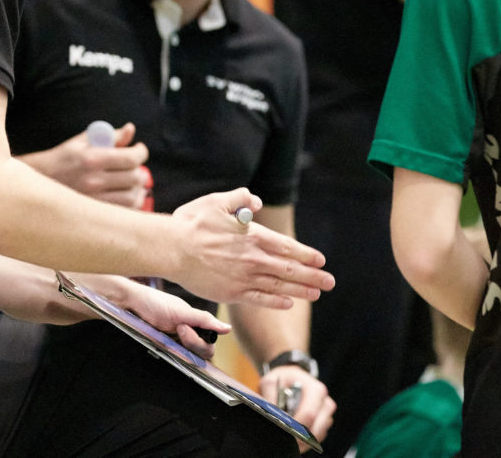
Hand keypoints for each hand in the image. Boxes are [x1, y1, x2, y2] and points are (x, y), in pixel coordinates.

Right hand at [19, 122, 148, 208]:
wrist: (39, 182)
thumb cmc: (63, 158)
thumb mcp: (82, 141)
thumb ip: (109, 135)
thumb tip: (131, 130)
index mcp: (91, 159)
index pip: (130, 158)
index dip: (141, 153)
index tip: (139, 150)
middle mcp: (93, 181)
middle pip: (134, 178)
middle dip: (139, 170)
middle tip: (135, 166)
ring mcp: (93, 200)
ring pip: (133, 198)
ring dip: (138, 189)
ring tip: (134, 182)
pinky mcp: (93, 213)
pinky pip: (124, 212)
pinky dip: (131, 204)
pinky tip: (127, 195)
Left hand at [112, 277, 230, 358]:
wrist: (131, 303)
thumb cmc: (155, 303)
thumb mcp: (182, 311)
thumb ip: (205, 320)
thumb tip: (228, 328)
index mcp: (195, 326)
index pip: (208, 346)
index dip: (199, 343)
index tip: (184, 328)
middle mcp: (186, 336)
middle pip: (199, 354)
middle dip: (191, 343)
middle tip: (177, 329)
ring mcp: (174, 343)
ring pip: (185, 357)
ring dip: (178, 347)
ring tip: (167, 331)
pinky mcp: (161, 348)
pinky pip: (170, 358)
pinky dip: (168, 353)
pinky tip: (161, 341)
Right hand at [167, 188, 333, 307]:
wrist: (170, 249)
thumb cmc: (191, 223)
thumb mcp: (217, 201)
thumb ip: (240, 198)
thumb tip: (255, 201)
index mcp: (252, 236)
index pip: (287, 247)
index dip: (306, 255)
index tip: (320, 260)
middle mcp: (252, 259)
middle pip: (289, 269)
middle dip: (312, 276)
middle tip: (330, 282)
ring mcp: (243, 278)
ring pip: (279, 286)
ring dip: (300, 290)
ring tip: (317, 293)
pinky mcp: (231, 292)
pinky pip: (260, 299)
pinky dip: (276, 301)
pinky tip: (288, 302)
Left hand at [259, 365, 334, 449]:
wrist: (292, 378)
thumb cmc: (282, 379)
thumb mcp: (271, 382)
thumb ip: (270, 398)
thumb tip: (271, 416)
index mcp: (316, 390)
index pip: (309, 414)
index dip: (295, 427)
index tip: (282, 432)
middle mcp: (325, 403)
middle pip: (316, 429)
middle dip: (298, 437)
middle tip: (282, 439)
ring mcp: (326, 415)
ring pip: (317, 436)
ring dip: (302, 440)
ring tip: (285, 436)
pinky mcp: (324, 424)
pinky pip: (316, 438)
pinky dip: (305, 440)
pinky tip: (293, 436)